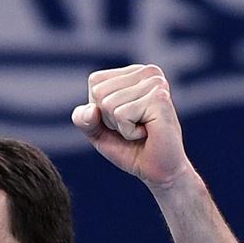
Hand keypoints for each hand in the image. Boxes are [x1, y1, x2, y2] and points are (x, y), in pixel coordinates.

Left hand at [72, 64, 190, 189]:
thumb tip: (91, 110)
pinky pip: (122, 115)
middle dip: (110, 119)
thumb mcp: (99, 133)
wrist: (159, 171)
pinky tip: (147, 132)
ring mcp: (155, 82)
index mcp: (134, 73)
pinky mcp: (158, 97)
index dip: (100, 111)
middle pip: (100, 92)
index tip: (123, 120)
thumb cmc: (131, 149)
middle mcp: (147, 72)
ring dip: (120, 127)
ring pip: (109, 104)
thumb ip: (84, 119)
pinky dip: (129, 132)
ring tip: (141, 130)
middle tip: (133, 127)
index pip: (95, 83)